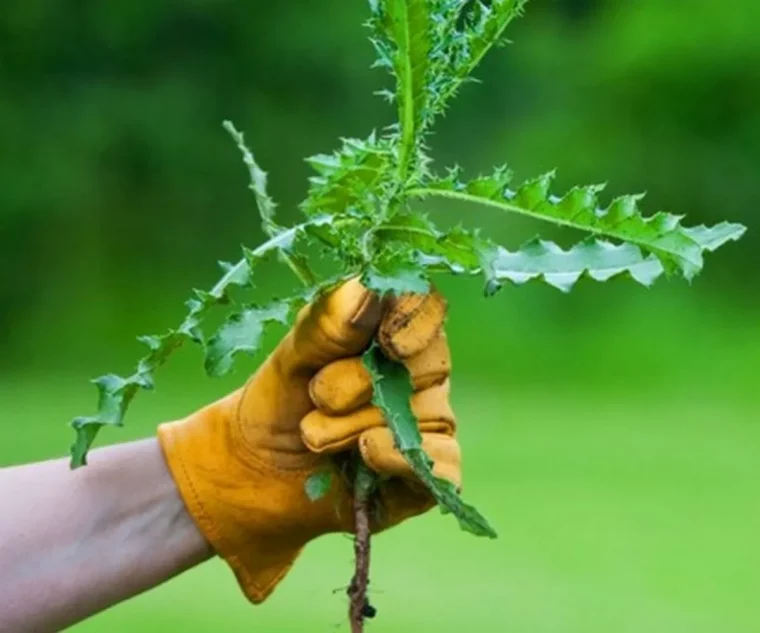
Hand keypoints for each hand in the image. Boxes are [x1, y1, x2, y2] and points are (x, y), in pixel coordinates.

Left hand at [158, 279, 460, 602]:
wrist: (256, 473)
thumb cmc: (277, 401)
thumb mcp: (291, 358)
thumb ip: (327, 325)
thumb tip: (369, 291)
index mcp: (391, 328)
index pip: (426, 307)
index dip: (415, 321)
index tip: (385, 341)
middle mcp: (419, 372)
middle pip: (424, 364)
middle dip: (359, 383)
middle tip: (314, 396)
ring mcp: (427, 422)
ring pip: (421, 417)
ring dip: (355, 428)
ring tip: (312, 437)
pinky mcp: (426, 472)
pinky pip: (441, 464)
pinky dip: (398, 459)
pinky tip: (363, 457)